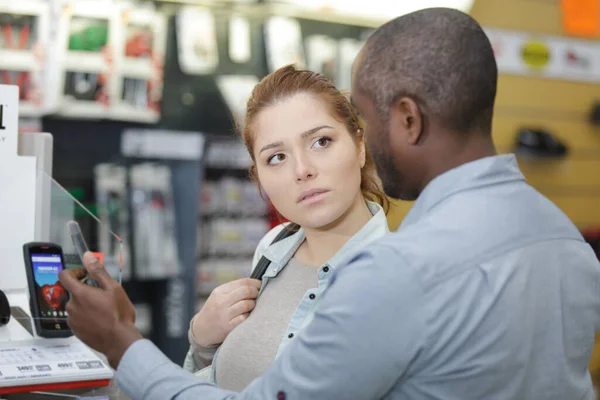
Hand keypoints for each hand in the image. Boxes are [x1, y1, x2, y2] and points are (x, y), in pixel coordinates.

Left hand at [59, 252, 142, 368]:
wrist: (119, 341)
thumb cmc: (118, 315)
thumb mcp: (113, 288)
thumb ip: (98, 271)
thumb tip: (88, 257)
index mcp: (79, 294)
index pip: (64, 275)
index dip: (74, 271)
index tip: (85, 274)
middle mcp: (72, 306)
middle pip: (73, 291)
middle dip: (86, 289)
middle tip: (103, 294)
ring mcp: (72, 320)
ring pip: (76, 305)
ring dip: (86, 303)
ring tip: (104, 308)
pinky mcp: (75, 331)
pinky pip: (78, 317)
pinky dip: (87, 315)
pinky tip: (101, 318)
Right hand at [191, 278, 261, 346]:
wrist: (201, 329)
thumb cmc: (214, 310)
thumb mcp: (219, 296)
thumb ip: (234, 289)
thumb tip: (254, 284)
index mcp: (219, 291)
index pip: (242, 282)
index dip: (255, 283)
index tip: (260, 285)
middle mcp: (221, 302)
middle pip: (246, 291)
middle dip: (256, 292)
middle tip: (258, 295)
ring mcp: (224, 315)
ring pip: (247, 305)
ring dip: (253, 304)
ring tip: (251, 306)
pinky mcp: (227, 327)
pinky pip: (244, 318)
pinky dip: (248, 316)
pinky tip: (245, 316)